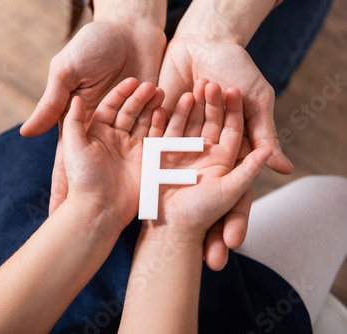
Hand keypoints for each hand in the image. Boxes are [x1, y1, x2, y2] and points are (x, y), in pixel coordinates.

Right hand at [20, 19, 165, 214]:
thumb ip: (53, 102)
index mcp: (81, 122)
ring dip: (128, 180)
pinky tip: (158, 180)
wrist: (130, 26)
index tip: (58, 221)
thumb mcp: (68, 71)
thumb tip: (27, 134)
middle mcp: (104, 130)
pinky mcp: (152, 116)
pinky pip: (155, 139)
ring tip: (131, 205)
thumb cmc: (93, 44)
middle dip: (97, 199)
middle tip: (94, 228)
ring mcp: (129, 125)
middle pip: (100, 172)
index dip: (62, 192)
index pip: (67, 165)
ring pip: (127, 161)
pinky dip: (155, 157)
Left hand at [61, 78, 165, 229]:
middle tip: (152, 86)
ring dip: (152, 107)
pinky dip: (161, 125)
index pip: (110, 107)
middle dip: (140, 98)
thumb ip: (72, 121)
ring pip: (144, 122)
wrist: (99, 211)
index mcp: (96, 133)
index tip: (132, 80)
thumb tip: (75, 99)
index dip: (121, 93)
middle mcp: (115, 139)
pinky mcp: (146, 162)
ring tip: (161, 93)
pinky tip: (165, 112)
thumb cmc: (82, 179)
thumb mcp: (73, 147)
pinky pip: (155, 139)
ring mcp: (132, 150)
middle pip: (129, 112)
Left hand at [159, 36, 290, 269]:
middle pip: (208, 198)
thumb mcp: (257, 100)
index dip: (236, 217)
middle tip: (205, 259)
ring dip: (178, 211)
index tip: (232, 245)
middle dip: (207, 226)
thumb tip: (283, 169)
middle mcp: (208, 152)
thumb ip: (265, 133)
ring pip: (180, 185)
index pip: (238, 192)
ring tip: (174, 239)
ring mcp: (184, 145)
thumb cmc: (237, 68)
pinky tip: (149, 202)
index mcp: (234, 149)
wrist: (203, 43)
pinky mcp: (163, 132)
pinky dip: (155, 177)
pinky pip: (159, 158)